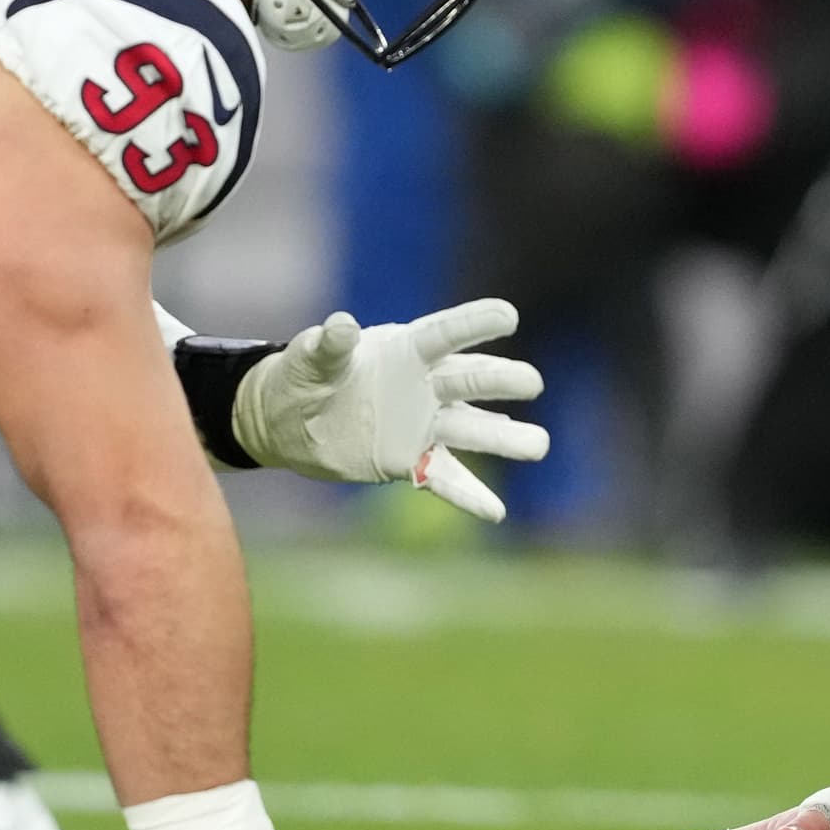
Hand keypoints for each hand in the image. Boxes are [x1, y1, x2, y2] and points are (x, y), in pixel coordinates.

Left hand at [232, 299, 547, 520]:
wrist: (289, 421)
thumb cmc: (303, 375)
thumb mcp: (309, 358)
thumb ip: (330, 346)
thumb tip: (341, 326)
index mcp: (404, 350)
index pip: (444, 335)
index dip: (473, 325)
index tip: (508, 315)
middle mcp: (424, 386)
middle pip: (468, 381)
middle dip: (499, 381)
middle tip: (533, 382)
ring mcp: (422, 425)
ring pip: (471, 431)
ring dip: (505, 439)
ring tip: (540, 445)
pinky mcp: (410, 460)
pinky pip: (445, 479)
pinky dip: (469, 497)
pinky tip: (497, 513)